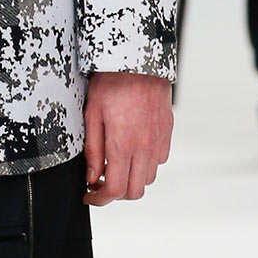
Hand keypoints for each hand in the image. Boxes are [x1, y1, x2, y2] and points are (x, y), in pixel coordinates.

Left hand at [82, 71, 172, 203]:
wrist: (138, 58)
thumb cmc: (112, 82)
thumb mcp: (92, 114)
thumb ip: (93, 150)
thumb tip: (92, 177)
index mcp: (123, 145)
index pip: (116, 190)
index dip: (100, 199)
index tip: (90, 194)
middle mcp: (145, 146)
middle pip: (135, 191)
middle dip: (115, 194)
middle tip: (100, 183)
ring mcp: (158, 139)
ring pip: (148, 178)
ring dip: (131, 179)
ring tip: (115, 165)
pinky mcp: (167, 131)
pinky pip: (159, 159)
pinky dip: (145, 163)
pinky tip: (132, 151)